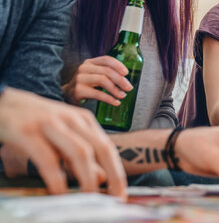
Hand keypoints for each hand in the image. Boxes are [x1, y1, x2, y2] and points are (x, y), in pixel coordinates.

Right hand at [0, 88, 126, 197]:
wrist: (2, 102)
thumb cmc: (34, 122)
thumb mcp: (63, 135)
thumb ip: (82, 154)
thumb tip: (103, 178)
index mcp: (83, 119)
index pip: (108, 148)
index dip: (118, 172)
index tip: (122, 193)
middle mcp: (72, 119)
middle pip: (101, 149)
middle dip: (113, 176)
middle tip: (116, 198)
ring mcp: (51, 124)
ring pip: (80, 152)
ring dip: (88, 179)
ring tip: (91, 199)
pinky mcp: (28, 131)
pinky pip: (48, 159)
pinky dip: (56, 179)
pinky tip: (59, 193)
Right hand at [62, 56, 132, 105]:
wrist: (66, 95)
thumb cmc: (85, 85)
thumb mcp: (94, 75)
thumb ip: (106, 73)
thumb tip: (126, 79)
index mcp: (90, 62)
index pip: (106, 59)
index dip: (118, 65)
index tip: (127, 73)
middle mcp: (84, 68)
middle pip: (107, 71)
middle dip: (120, 80)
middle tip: (129, 88)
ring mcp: (80, 79)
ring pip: (103, 80)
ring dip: (115, 89)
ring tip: (123, 95)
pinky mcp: (78, 90)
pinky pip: (98, 94)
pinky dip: (109, 98)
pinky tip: (116, 102)